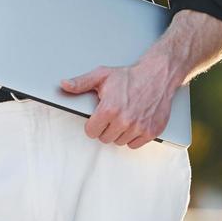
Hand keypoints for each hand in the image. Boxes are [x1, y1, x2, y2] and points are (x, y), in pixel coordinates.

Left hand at [59, 61, 177, 148]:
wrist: (157, 76)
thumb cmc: (129, 76)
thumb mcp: (102, 76)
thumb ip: (81, 83)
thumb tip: (64, 85)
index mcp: (109, 108)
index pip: (91, 131)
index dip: (92, 124)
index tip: (96, 119)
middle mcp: (124, 120)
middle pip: (105, 138)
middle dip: (105, 128)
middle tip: (111, 116)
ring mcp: (139, 127)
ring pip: (119, 142)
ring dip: (119, 133)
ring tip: (123, 117)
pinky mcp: (152, 132)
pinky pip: (134, 145)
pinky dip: (133, 137)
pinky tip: (133, 124)